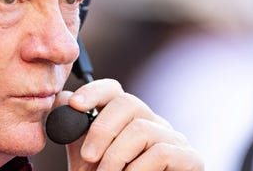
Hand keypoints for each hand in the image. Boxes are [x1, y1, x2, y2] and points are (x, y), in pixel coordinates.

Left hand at [55, 79, 202, 170]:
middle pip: (128, 102)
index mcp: (126, 120)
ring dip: (116, 156)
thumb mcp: (86, 158)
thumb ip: (75, 129)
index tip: (75, 105)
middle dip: (102, 129)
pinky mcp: (191, 158)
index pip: (113, 90)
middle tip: (88, 158)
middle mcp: (152, 123)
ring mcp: (173, 139)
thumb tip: (61, 99)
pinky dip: (138, 169)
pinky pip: (162, 152)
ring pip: (141, 129)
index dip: (93, 91)